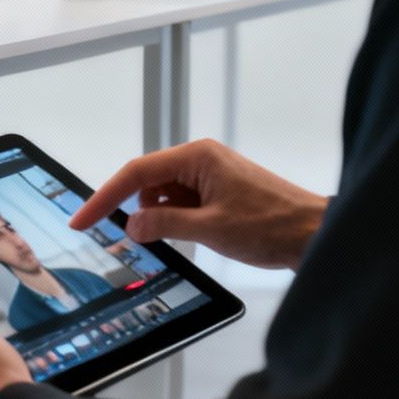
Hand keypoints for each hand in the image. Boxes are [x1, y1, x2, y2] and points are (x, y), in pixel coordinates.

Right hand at [70, 139, 326, 270]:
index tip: (82, 220)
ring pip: (165, 196)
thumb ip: (165, 224)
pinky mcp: (220, 190)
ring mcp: (211, 174)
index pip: (136, 173)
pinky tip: (196, 236)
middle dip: (139, 211)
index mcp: (197, 157)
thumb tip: (132, 226)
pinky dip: (179, 221)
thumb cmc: (273, 225)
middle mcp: (201, 159)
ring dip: (164, 219)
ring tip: (191, 239)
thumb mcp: (211, 229)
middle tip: (133, 241)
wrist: (316, 234)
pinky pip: (184, 203)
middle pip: (148, 182)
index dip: (104, 198)